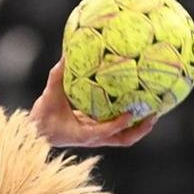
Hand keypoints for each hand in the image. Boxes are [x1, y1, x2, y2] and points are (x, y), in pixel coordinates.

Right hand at [30, 57, 158, 147]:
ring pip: (125, 137)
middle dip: (140, 129)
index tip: (130, 113)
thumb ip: (58, 76)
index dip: (117, 124)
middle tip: (153, 113)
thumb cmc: (44, 117)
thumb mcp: (49, 96)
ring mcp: (99, 138)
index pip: (103, 132)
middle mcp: (94, 138)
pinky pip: (120, 130)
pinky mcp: (100, 134)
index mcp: (82, 134)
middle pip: (123, 140)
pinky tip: (140, 107)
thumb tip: (67, 54)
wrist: (40, 132)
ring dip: (140, 128)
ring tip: (153, 112)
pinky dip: (132, 122)